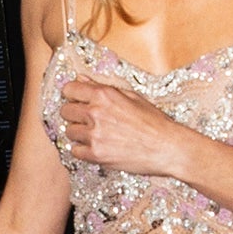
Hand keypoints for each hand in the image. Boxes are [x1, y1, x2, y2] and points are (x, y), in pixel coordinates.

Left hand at [55, 76, 203, 182]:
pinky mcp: (96, 155)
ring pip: (69, 132)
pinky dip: (82, 149)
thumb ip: (103, 87)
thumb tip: (81, 79)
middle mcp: (96, 113)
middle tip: (86, 119)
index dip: (71, 94)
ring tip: (95, 134)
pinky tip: (95, 146)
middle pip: (65, 111)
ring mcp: (94, 135)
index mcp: (104, 95)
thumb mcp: (132, 96)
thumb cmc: (154, 122)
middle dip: (73, 114)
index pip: (70, 89)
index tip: (75, 99)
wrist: (167, 147)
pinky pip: (75, 151)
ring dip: (78, 133)